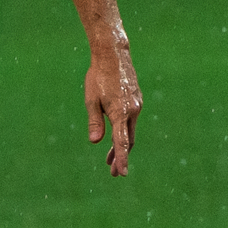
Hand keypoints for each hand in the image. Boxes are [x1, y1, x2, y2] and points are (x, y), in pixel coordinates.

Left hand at [85, 49, 141, 176]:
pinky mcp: (136, 100)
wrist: (113, 55)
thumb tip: (95, 141)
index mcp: (120, 112)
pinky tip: (116, 136)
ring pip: (130, 131)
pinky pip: (131, 121)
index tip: (123, 173)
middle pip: (128, 140)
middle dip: (120, 157)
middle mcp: (132, 111)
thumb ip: (94, 121)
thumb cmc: (98, 76)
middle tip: (114, 173)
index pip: (121, 142)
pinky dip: (124, 132)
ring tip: (110, 160)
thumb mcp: (91, 100)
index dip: (122, 159)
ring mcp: (136, 105)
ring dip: (121, 146)